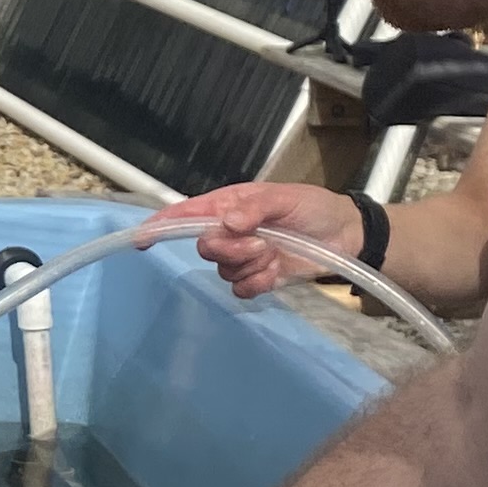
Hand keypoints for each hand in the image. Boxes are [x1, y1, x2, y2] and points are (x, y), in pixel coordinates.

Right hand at [145, 180, 364, 299]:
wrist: (344, 235)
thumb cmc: (312, 207)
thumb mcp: (285, 198)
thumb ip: (255, 208)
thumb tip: (226, 222)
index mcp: (228, 205)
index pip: (186, 214)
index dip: (162, 225)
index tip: (143, 238)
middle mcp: (228, 232)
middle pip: (204, 247)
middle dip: (230, 249)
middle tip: (260, 243)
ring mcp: (242, 257)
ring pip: (223, 270)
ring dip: (250, 265)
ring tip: (275, 253)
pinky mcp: (257, 278)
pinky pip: (240, 289)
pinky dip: (258, 283)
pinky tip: (276, 271)